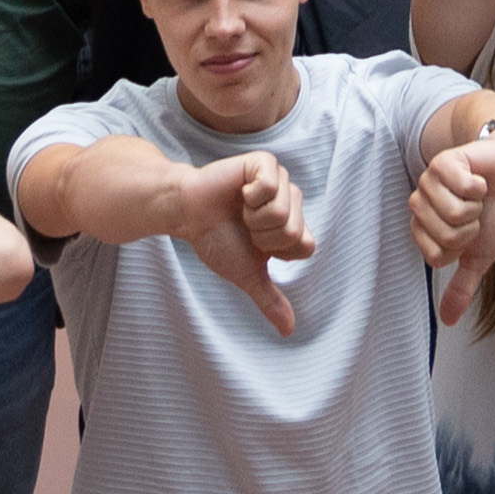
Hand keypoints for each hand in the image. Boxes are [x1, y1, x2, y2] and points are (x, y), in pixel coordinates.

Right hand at [180, 150, 314, 335]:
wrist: (188, 215)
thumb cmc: (217, 241)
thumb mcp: (246, 274)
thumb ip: (269, 298)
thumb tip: (288, 331)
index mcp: (291, 224)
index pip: (305, 246)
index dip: (276, 252)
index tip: (256, 245)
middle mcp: (290, 199)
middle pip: (293, 231)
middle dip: (262, 236)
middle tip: (245, 225)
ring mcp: (279, 179)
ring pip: (282, 211)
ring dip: (253, 217)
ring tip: (240, 209)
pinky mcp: (263, 163)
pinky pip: (270, 185)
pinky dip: (249, 196)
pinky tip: (239, 192)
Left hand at [410, 129, 494, 327]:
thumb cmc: (494, 213)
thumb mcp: (479, 256)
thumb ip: (461, 286)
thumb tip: (448, 320)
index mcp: (424, 229)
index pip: (436, 256)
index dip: (462, 248)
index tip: (470, 233)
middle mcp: (421, 205)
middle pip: (445, 236)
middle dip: (471, 227)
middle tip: (476, 212)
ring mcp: (430, 181)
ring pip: (453, 212)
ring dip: (476, 206)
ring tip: (477, 196)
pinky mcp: (445, 161)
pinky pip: (462, 186)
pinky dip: (479, 186)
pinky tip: (479, 179)